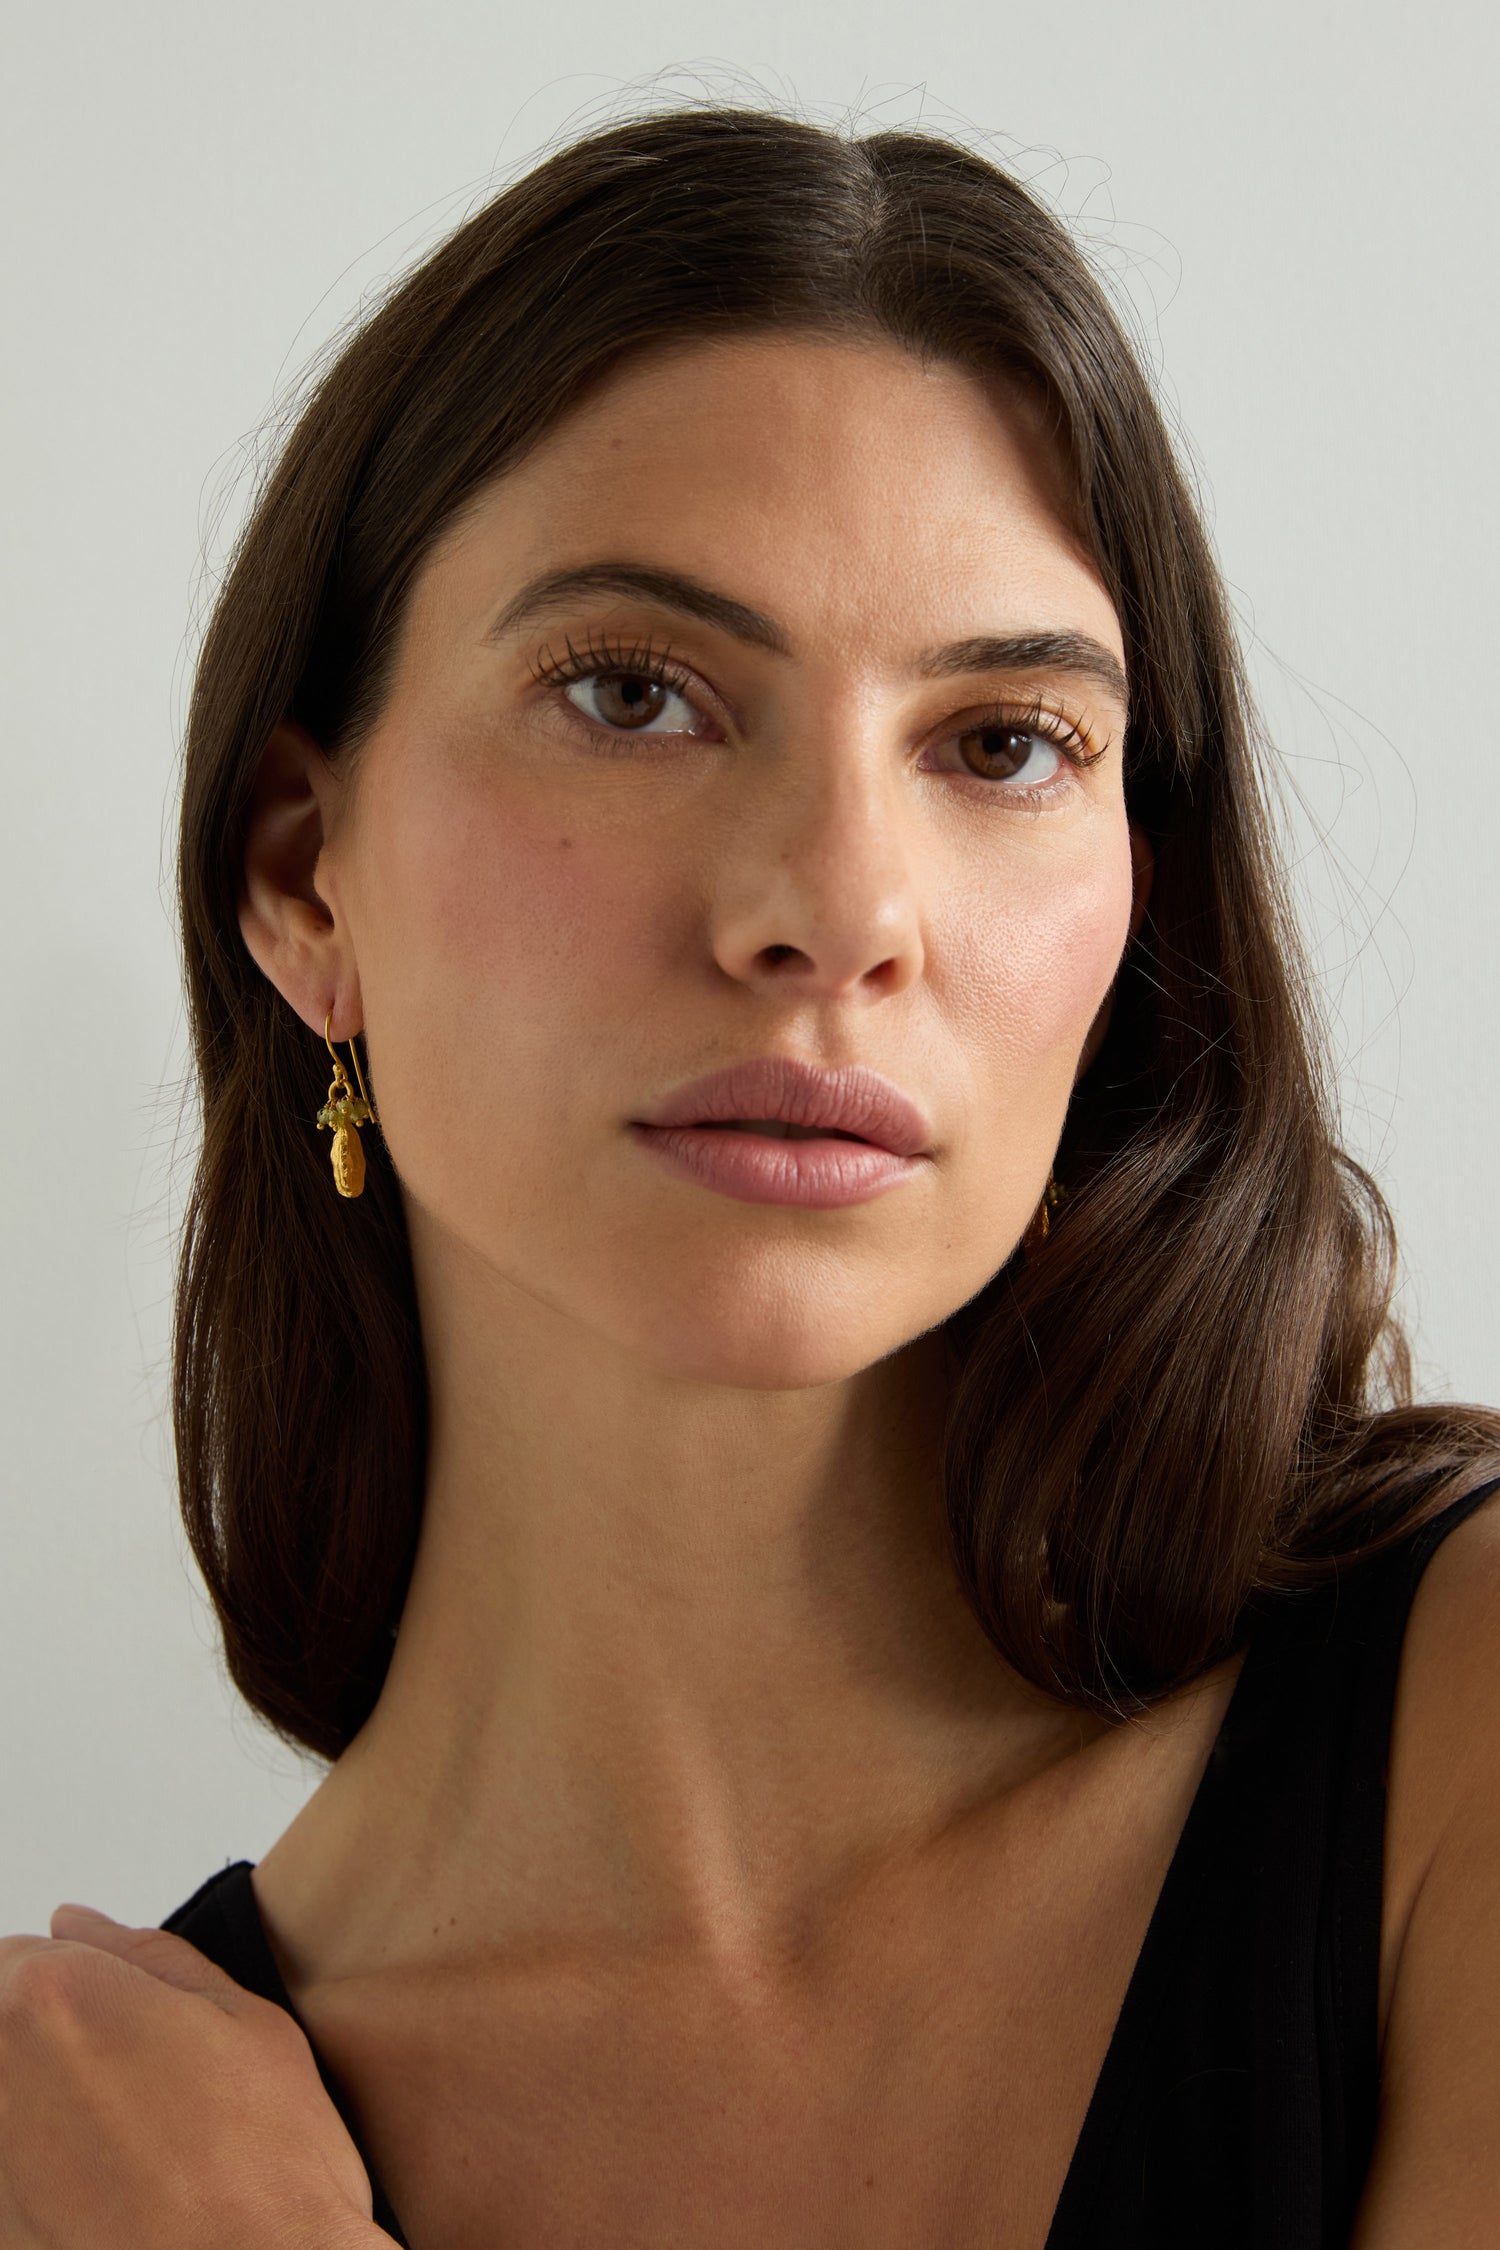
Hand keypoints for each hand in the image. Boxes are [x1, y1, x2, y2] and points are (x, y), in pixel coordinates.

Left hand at [0, 1902, 387, 2248]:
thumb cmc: (265, 2170)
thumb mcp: (246, 2021)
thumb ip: (151, 1957)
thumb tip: (80, 1925)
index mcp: (58, 1999)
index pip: (21, 1954)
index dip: (80, 1980)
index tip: (123, 2018)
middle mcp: (1, 2076)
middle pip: (1, 2027)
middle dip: (51, 2044)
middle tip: (132, 2087)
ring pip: (7, 2102)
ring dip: (43, 2113)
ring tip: (127, 2152)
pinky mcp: (0, 2230)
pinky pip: (11, 2178)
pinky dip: (44, 2181)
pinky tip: (110, 2200)